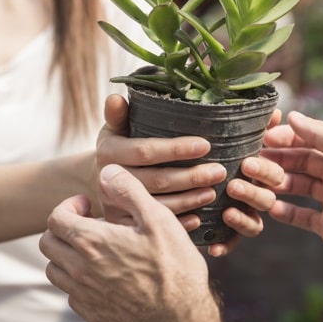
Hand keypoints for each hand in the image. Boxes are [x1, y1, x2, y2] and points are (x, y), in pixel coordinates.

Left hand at [39, 165, 222, 321]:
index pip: (55, 218)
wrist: (181, 319)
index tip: (88, 205)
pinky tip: (104, 273)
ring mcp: (84, 296)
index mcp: (93, 243)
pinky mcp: (92, 315)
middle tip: (88, 223)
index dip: (69, 205)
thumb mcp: (158, 219)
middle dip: (64, 227)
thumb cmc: (174, 269)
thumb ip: (128, 191)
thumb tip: (107, 172)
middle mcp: (80, 271)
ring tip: (94, 248)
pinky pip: (71, 293)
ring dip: (67, 253)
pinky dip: (79, 278)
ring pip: (55, 269)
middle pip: (48, 243)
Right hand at [97, 94, 276, 248]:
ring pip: (159, 205)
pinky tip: (200, 218)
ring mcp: (116, 206)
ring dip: (190, 199)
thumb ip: (117, 114)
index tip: (206, 145)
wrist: (101, 179)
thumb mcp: (114, 127)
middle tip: (220, 171)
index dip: (176, 149)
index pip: (146, 151)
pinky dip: (179, 223)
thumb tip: (115, 97)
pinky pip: (155, 225)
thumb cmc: (118, 145)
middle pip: (157, 180)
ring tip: (214, 191)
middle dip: (191, 176)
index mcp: (109, 152)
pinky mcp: (125, 224)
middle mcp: (110, 181)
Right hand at [260, 111, 322, 290]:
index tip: (264, 139)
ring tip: (258, 184)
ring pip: (298, 188)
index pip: (308, 141)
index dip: (286, 139)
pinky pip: (302, 216)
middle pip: (300, 163)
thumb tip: (294, 116)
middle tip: (253, 162)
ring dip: (277, 185)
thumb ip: (319, 131)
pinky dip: (286, 212)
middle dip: (277, 161)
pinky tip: (271, 208)